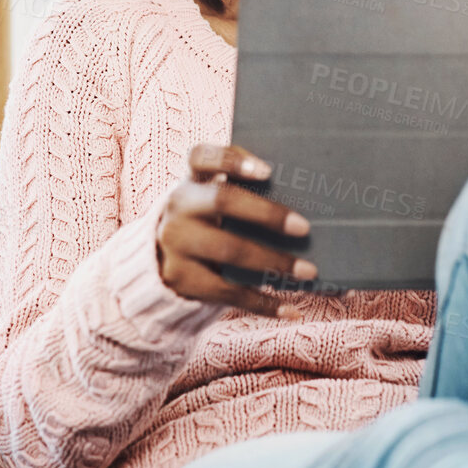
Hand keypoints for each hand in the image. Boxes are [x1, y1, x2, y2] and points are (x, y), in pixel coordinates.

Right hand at [155, 143, 314, 318]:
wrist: (158, 261)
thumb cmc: (207, 221)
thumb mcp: (211, 198)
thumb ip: (243, 189)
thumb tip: (307, 194)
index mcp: (192, 181)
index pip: (202, 157)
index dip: (232, 160)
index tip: (267, 171)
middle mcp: (179, 208)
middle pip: (223, 201)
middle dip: (266, 213)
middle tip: (304, 227)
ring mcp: (176, 245)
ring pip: (229, 250)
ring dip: (274, 261)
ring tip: (308, 271)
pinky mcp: (182, 279)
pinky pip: (227, 292)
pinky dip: (262, 303)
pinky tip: (291, 310)